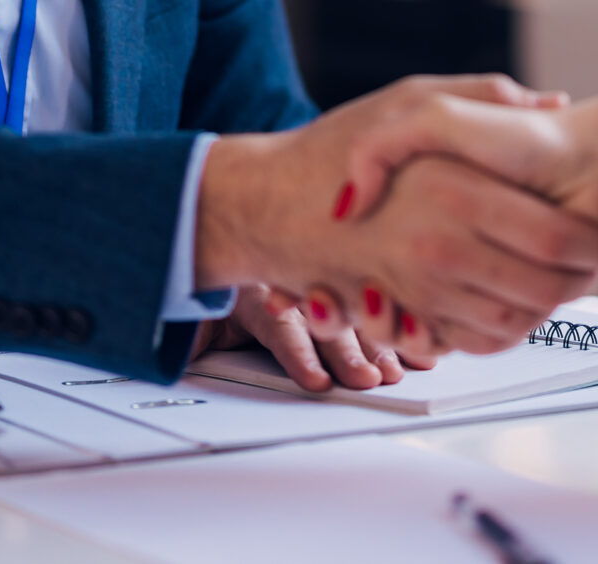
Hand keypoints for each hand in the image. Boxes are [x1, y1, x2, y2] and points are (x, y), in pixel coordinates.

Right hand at [196, 76, 597, 357]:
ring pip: (518, 319)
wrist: (269, 202)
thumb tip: (550, 104)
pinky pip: (476, 340)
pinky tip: (517, 301)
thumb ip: (486, 95)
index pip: (556, 236)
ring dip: (552, 307)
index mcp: (452, 189)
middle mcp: (437, 246)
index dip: (595, 240)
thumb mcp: (411, 97)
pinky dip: (507, 330)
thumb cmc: (334, 144)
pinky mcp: (407, 315)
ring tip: (567, 281)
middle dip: (585, 279)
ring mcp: (421, 288)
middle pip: (547, 287)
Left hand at [198, 284, 424, 392]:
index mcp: (251, 291)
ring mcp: (312, 273)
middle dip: (351, 351)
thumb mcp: (182, 313)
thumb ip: (189, 334)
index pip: (280, 326)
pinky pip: (365, 287)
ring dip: (378, 337)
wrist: (201, 215)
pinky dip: (393, 311)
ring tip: (399, 366)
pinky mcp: (332, 270)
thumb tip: (187, 355)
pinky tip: (416, 331)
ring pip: (351, 305)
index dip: (300, 355)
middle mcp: (288, 280)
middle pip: (325, 318)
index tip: (318, 382)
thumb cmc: (196, 277)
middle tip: (372, 379)